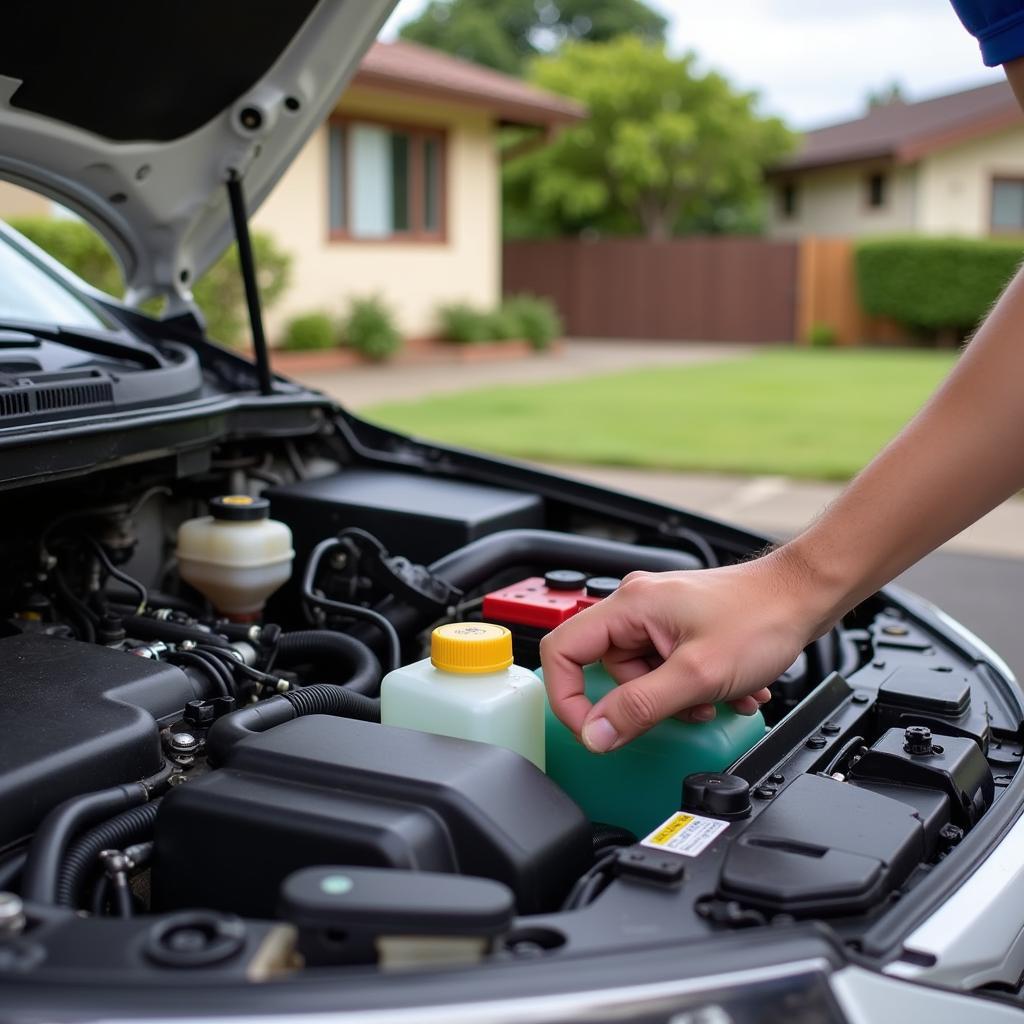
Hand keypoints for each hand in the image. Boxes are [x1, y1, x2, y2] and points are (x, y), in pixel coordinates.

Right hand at [539, 554, 823, 752]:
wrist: (805, 594)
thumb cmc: (762, 616)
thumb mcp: (697, 675)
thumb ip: (640, 707)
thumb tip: (596, 734)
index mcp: (629, 605)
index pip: (563, 651)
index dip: (568, 697)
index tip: (592, 730)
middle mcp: (637, 604)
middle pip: (607, 668)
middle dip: (644, 701)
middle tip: (681, 708)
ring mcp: (658, 613)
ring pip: (641, 672)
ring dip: (675, 697)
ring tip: (715, 696)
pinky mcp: (679, 623)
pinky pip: (665, 665)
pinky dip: (691, 685)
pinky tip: (725, 688)